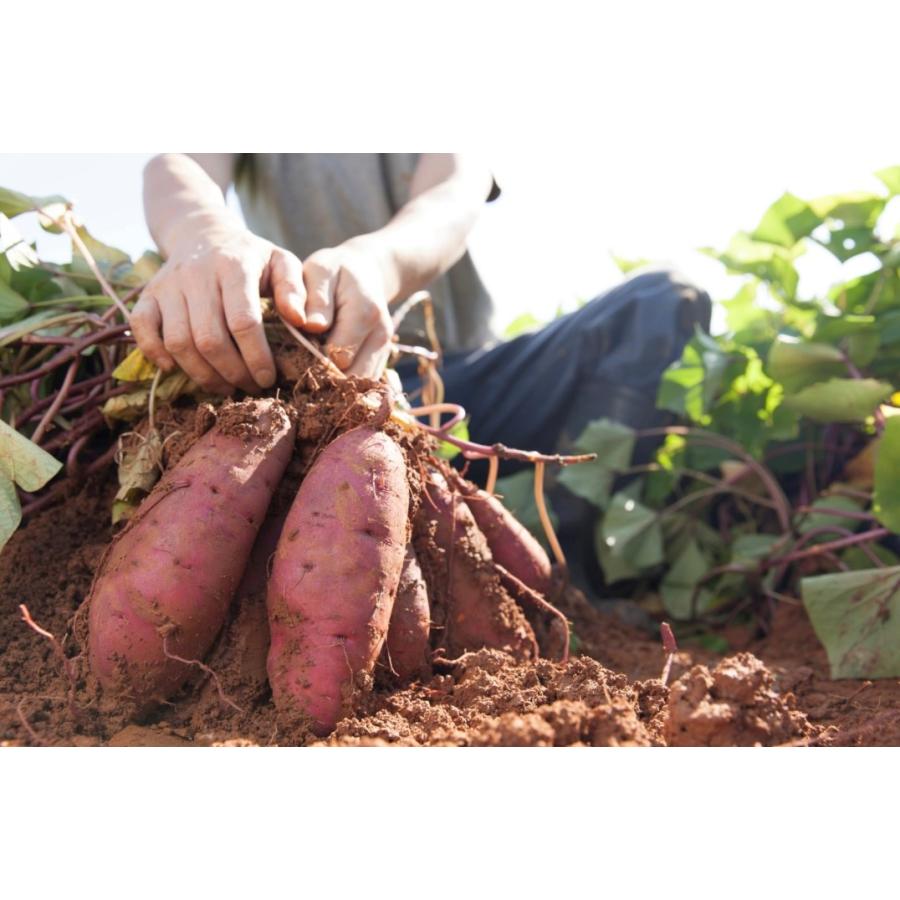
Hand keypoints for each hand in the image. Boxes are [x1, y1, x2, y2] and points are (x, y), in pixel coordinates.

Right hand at [131, 218, 305, 392]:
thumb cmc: (251, 258)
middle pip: (209, 338)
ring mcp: (168, 284)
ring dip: (201, 373)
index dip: (256, 357)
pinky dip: (155, 353)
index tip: (268, 378)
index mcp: (234, 266)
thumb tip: (303, 322)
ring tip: (225, 385)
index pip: (243, 321)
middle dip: (232, 372)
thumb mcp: (282, 263)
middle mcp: (196, 274)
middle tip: (249, 387)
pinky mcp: (148, 294)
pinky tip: (176, 369)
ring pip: (178, 341)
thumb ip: (296, 290)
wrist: (204, 233)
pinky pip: (142, 327)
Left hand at [278, 238, 394, 378]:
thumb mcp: (320, 271)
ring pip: (359, 388)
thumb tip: (311, 325)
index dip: (311, 361)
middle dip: (322, 381)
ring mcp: (384, 352)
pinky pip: (361, 385)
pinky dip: (342, 386)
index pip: (338, 356)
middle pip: (351, 378)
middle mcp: (381, 336)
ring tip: (308, 377)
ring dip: (333, 388)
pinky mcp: (381, 361)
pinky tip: (323, 376)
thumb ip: (316, 297)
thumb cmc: (335, 271)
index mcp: (365, 313)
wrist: (366, 273)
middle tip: (295, 373)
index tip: (289, 357)